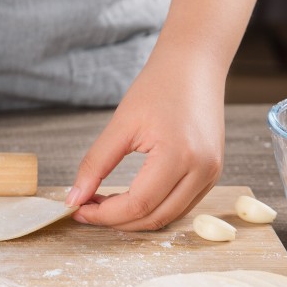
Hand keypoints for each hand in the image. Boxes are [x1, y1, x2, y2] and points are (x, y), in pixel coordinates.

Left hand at [66, 56, 224, 230]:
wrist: (194, 65)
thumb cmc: (158, 86)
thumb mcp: (120, 124)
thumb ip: (95, 164)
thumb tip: (74, 198)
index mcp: (179, 155)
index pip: (138, 204)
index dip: (104, 215)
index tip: (79, 210)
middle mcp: (202, 170)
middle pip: (154, 218)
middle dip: (116, 221)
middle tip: (87, 210)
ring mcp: (211, 174)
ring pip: (168, 217)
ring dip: (134, 218)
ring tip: (105, 204)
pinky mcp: (212, 173)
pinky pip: (180, 206)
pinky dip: (153, 209)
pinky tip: (129, 198)